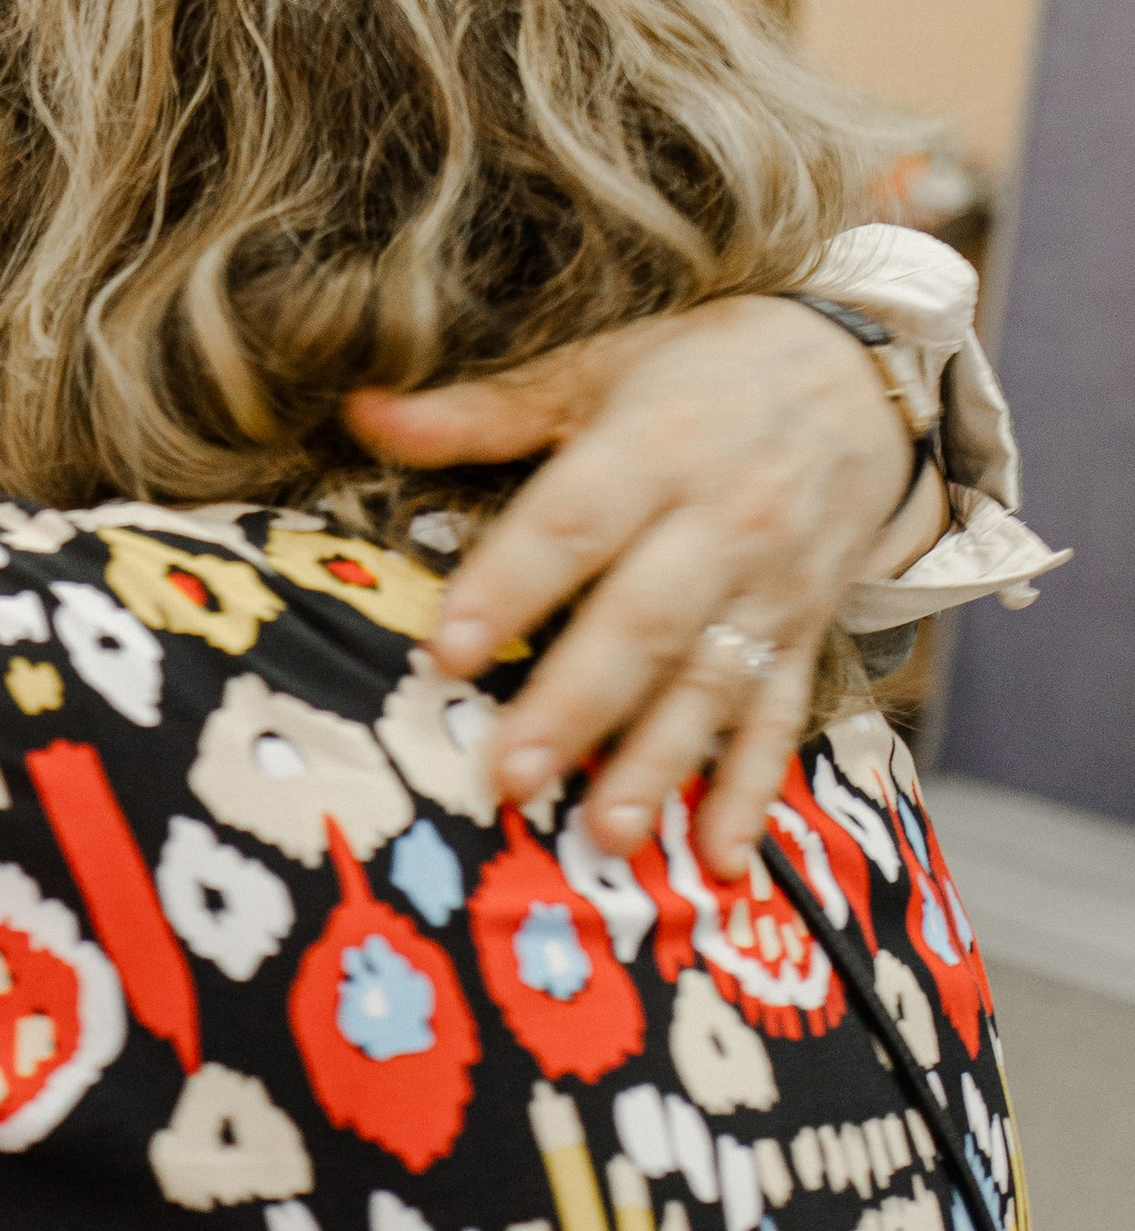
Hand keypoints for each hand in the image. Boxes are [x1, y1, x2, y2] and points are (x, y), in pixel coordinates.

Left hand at [342, 295, 922, 877]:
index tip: (447, 651)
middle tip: (508, 775)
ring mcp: (770, 589)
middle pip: (644, 621)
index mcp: (658, 443)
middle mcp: (722, 522)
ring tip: (604, 837)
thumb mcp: (596, 371)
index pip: (576, 520)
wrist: (868, 378)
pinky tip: (719, 859)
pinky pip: (780, 718)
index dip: (511, 585)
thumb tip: (361, 413)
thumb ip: (480, 412)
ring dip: (656, 765)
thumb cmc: (703, 374)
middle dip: (576, 705)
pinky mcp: (806, 634)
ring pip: (710, 684)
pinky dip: (751, 792)